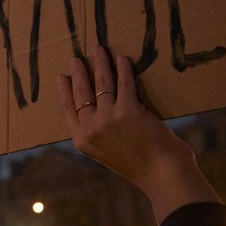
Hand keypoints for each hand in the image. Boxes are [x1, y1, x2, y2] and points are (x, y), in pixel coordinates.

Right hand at [56, 46, 219, 223]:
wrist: (164, 176)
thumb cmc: (141, 167)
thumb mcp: (107, 155)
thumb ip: (99, 135)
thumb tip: (99, 111)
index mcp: (83, 141)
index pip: (68, 109)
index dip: (64, 90)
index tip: (62, 77)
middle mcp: (91, 128)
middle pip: (81, 92)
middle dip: (78, 71)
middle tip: (76, 58)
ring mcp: (108, 118)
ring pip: (101, 83)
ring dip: (100, 62)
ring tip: (98, 49)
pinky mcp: (128, 111)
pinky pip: (123, 82)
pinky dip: (122, 68)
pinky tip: (121, 58)